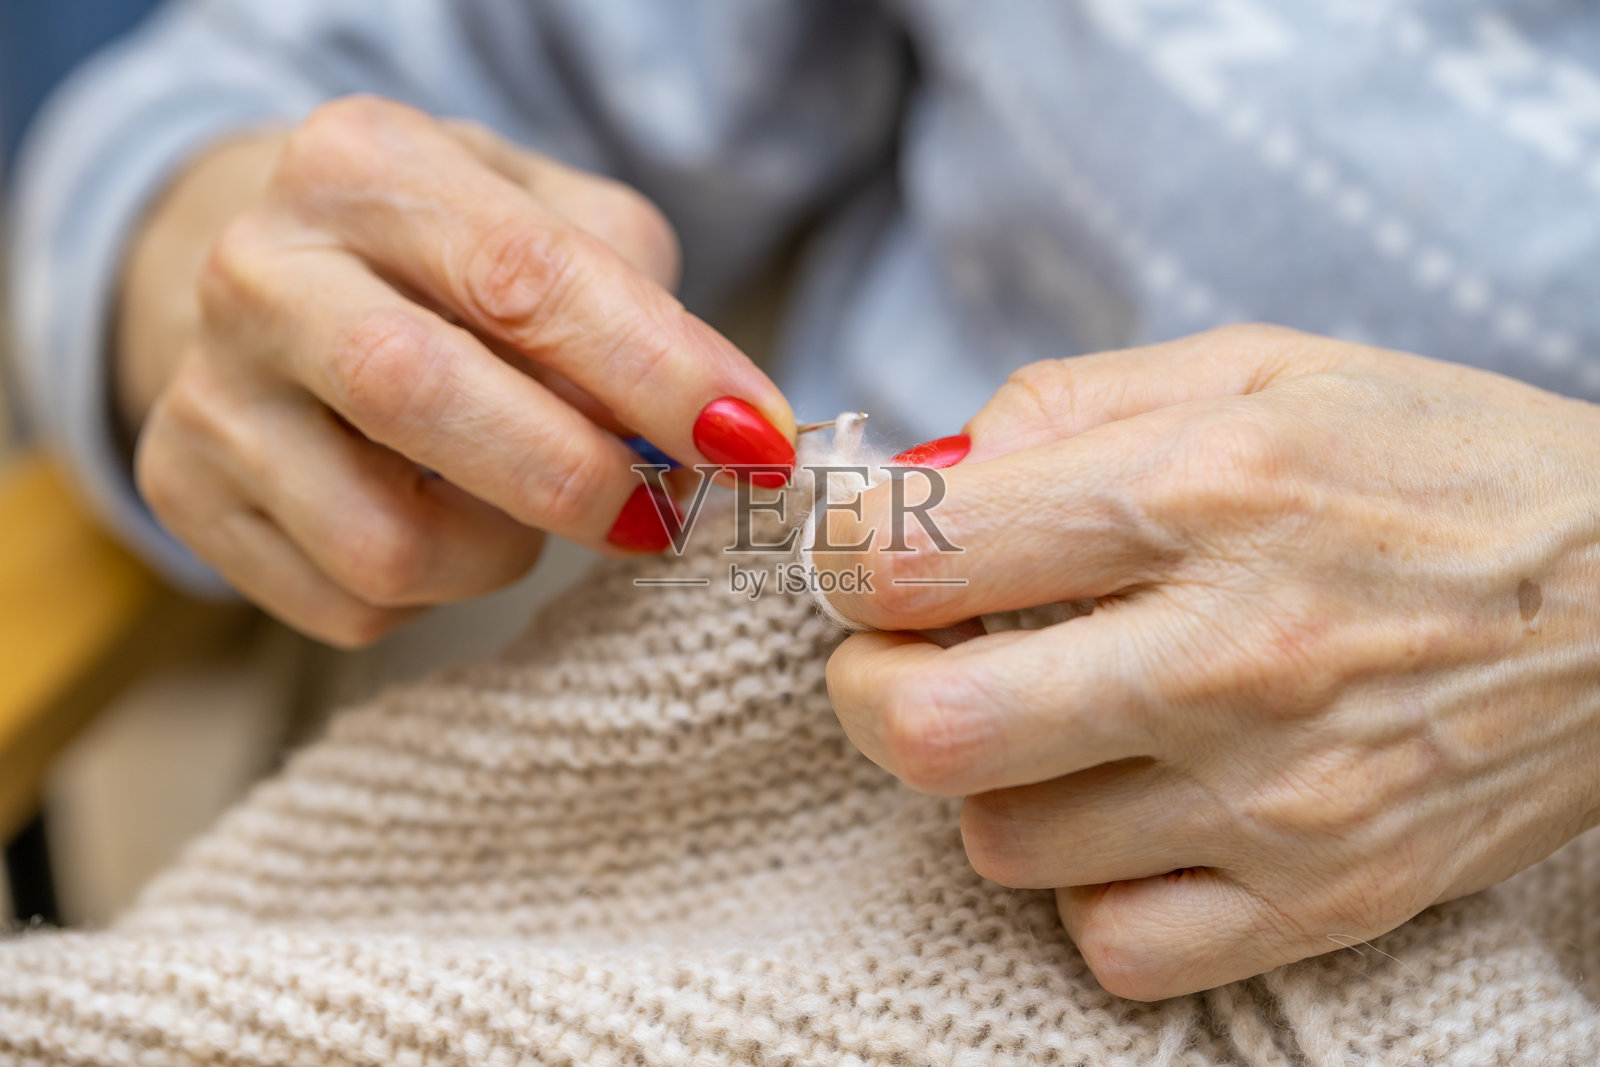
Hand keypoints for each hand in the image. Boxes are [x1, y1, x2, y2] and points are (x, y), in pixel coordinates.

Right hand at [119, 95, 793, 645]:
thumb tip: (723, 432)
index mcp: (363, 165)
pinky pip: (349, 604)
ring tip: (523, 496)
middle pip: (424, 398)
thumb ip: (640, 307)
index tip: (753, 440)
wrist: (287, 279)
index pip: (528, 277)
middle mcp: (260, 269)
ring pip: (387, 543)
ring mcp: (205, 392)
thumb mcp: (556, 223)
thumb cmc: (457, 257)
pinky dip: (434, 589)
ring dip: (503, 550)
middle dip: (578, 478)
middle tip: (661, 510)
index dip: (658, 375)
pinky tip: (440, 518)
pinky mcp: (186, 493)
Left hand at [819, 324, 1599, 998]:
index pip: (914, 553)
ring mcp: (1279, 798)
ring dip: (986, 782)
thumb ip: (1064, 405)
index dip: (840, 555)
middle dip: (865, 691)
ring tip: (1052, 722)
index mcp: (1199, 494)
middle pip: (927, 727)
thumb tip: (921, 472)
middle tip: (903, 658)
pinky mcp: (1324, 898)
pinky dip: (1086, 885)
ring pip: (1001, 844)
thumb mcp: (1256, 369)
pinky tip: (1130, 812)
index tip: (859, 556)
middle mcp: (1232, 655)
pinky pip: (1112, 943)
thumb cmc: (1433, 462)